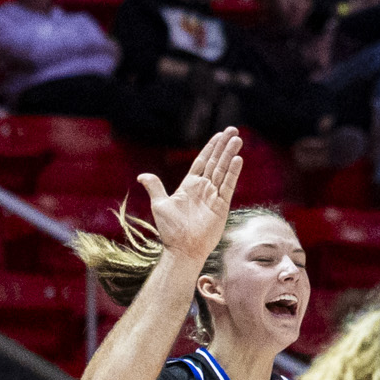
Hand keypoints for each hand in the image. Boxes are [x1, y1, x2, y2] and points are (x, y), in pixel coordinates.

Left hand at [141, 127, 242, 262]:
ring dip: (229, 155)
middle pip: (215, 162)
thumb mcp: (160, 204)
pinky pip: (228, 186)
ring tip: (237, 139)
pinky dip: (232, 173)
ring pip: (223, 170)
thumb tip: (142, 175)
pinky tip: (237, 159)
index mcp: (189, 185)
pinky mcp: (222, 205)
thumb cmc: (170, 229)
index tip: (219, 135)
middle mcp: (203, 188)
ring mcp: (214, 196)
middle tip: (233, 130)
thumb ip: (155, 187)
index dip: (210, 148)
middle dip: (224, 146)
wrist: (182, 249)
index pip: (202, 161)